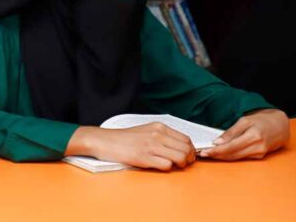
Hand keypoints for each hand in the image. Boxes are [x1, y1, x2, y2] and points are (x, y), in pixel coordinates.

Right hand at [66, 123, 195, 170]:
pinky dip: (167, 168)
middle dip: (189, 159)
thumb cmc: (124, 139)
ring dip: (180, 165)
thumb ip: (162, 137)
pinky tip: (159, 166)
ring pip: (180, 157)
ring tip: (172, 166)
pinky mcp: (144, 157)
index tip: (186, 156)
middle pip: (187, 149)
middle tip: (181, 164)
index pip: (186, 139)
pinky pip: (167, 165)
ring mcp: (151, 145)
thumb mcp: (145, 131)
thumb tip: (180, 148)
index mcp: (159, 127)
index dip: (190, 150)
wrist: (104, 141)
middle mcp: (157, 134)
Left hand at [200, 109, 289, 160]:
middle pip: (232, 155)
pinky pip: (241, 157)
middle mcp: (257, 147)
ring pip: (236, 158)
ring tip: (208, 154)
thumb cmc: (260, 121)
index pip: (230, 147)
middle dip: (216, 155)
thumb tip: (217, 142)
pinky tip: (221, 154)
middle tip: (201, 154)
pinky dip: (230, 156)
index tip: (204, 152)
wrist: (279, 126)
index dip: (216, 151)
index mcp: (253, 136)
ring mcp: (259, 153)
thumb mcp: (244, 121)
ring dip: (221, 157)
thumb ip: (231, 132)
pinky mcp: (260, 157)